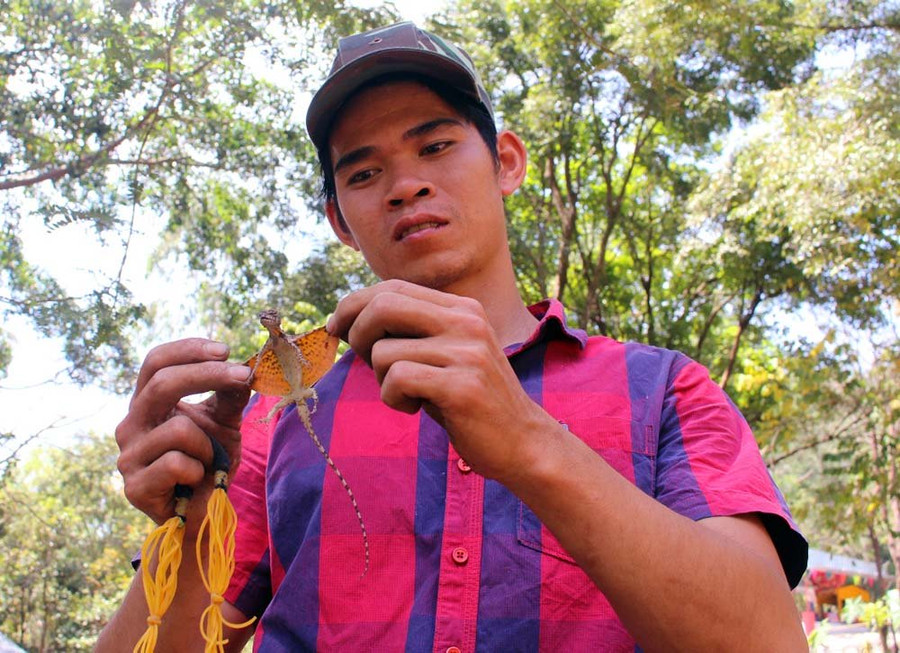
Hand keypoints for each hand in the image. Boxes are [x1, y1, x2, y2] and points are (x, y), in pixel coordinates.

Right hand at [114, 338, 250, 537]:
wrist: (204, 514)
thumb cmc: (211, 463)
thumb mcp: (225, 422)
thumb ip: (230, 394)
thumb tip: (245, 366)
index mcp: (147, 403)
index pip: (156, 362)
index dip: (188, 350)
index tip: (225, 349)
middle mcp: (131, 424)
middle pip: (161, 384)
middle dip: (208, 375)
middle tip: (243, 376)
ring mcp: (128, 456)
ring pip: (179, 429)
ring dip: (209, 445)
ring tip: (208, 461)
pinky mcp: (134, 487)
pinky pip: (177, 464)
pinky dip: (200, 470)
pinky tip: (196, 481)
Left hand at [327, 280, 553, 481]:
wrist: (522, 442)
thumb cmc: (471, 402)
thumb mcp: (446, 355)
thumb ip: (411, 333)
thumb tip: (348, 320)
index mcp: (461, 308)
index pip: (392, 287)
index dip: (354, 304)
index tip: (337, 327)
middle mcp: (466, 321)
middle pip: (383, 306)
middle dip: (357, 335)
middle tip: (366, 363)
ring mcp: (466, 352)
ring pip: (384, 351)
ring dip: (382, 380)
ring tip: (408, 395)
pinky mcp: (461, 386)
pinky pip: (397, 380)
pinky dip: (393, 398)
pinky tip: (414, 408)